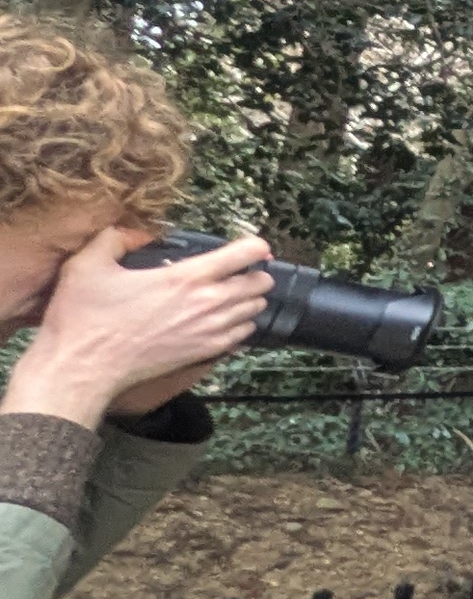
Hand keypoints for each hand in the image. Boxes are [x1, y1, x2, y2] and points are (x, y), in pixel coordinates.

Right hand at [3, 228, 270, 429]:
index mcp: (187, 277)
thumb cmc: (86, 318)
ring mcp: (210, 331)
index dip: (254, 245)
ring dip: (248, 300)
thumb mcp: (88, 264)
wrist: (84, 367)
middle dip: (254, 273)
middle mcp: (208, 303)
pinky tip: (221, 321)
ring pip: (255, 310)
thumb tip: (137, 232)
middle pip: (261, 283)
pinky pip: (243, 336)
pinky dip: (240, 326)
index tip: (249, 245)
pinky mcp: (205, 354)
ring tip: (228, 295)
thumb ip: (115, 238)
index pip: (247, 253)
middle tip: (237, 271)